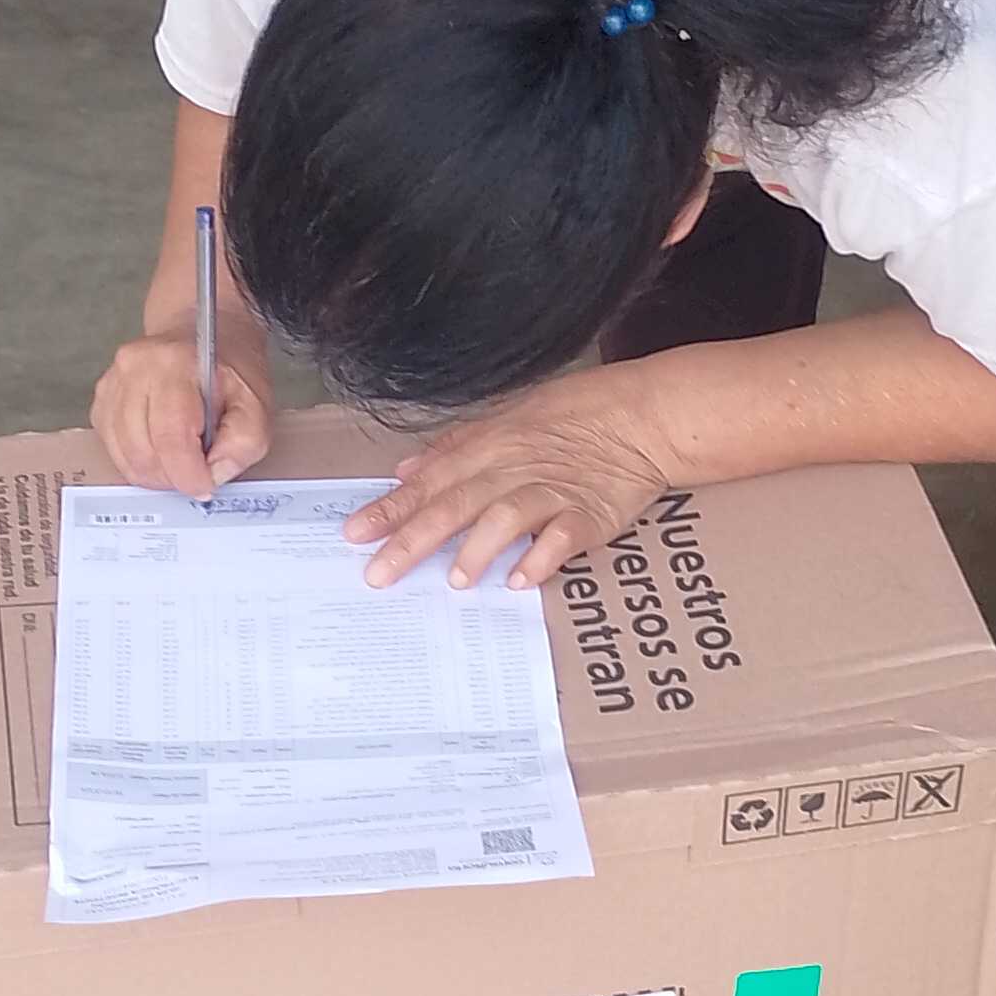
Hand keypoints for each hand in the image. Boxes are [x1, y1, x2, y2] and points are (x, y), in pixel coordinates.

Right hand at [91, 330, 274, 497]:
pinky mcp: (102, 400)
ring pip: (125, 456)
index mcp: (175, 362)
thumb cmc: (226, 370)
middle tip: (197, 471)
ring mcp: (112, 383)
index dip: (187, 473)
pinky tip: (161, 450)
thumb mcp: (256, 403)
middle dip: (173, 476)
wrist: (200, 336)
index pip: (171, 435)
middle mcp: (135, 368)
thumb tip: (213, 474)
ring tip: (181, 460)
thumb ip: (245, 442)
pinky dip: (138, 462)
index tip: (205, 486)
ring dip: (155, 473)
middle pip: (143, 451)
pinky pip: (113, 450)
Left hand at [344, 366, 676, 590]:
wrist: (641, 415)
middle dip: (413, 539)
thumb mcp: (507, 419)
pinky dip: (541, 556)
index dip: (392, 509)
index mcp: (489, 448)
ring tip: (455, 580)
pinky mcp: (590, 513)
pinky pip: (563, 536)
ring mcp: (552, 491)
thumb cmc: (573, 416)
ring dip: (478, 548)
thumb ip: (455, 447)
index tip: (354, 534)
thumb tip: (406, 470)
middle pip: (456, 504)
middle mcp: (513, 469)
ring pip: (506, 516)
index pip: (430, 483)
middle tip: (379, 573)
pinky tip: (521, 580)